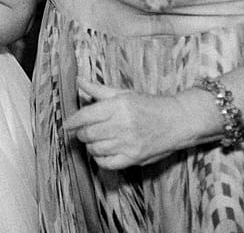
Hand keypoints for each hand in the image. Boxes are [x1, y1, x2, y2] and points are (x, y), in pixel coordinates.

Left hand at [62, 77, 186, 169]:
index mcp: (118, 106)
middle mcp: (122, 125)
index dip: (72, 121)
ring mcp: (128, 143)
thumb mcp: (124, 94)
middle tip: (83, 132)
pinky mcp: (134, 158)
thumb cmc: (149, 105)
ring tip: (94, 141)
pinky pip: (107, 163)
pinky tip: (103, 152)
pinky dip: (100, 159)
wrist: (177, 121)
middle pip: (88, 134)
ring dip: (90, 146)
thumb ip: (99, 90)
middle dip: (81, 133)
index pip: (86, 116)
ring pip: (95, 149)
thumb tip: (79, 80)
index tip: (66, 125)